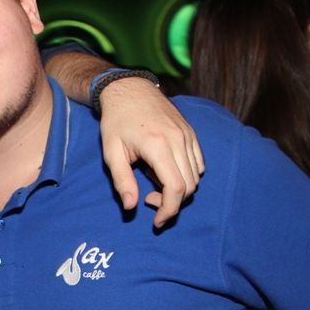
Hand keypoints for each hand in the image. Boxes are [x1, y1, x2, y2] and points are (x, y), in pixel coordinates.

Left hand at [98, 78, 203, 226]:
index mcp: (158, 146)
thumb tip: (132, 207)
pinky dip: (187, 175)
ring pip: (195, 176)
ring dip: (179, 189)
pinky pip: (198, 163)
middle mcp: (178, 140)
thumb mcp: (112, 152)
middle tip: (148, 198)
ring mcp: (188, 136)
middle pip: (189, 186)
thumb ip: (122, 181)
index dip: (168, 210)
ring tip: (154, 181)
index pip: (176, 189)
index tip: (156, 220)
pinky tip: (165, 170)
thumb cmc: (116, 121)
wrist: (129, 89)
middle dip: (172, 202)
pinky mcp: (191, 133)